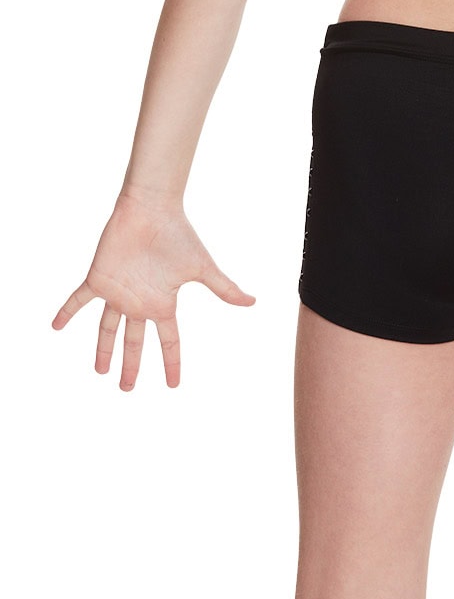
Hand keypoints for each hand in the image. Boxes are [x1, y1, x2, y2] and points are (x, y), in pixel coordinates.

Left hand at [51, 189, 255, 388]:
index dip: (171, 362)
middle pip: (134, 341)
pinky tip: (55, 326)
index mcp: (163, 302)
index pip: (168, 340)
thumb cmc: (178, 236)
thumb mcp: (202, 268)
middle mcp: (140, 302)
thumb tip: (253, 302)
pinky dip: (66, 312)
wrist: (152, 210)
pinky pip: (79, 300)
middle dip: (131, 365)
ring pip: (107, 328)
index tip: (174, 385)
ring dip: (102, 349)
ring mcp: (118, 292)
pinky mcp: (99, 279)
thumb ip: (224, 288)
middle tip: (127, 388)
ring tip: (100, 371)